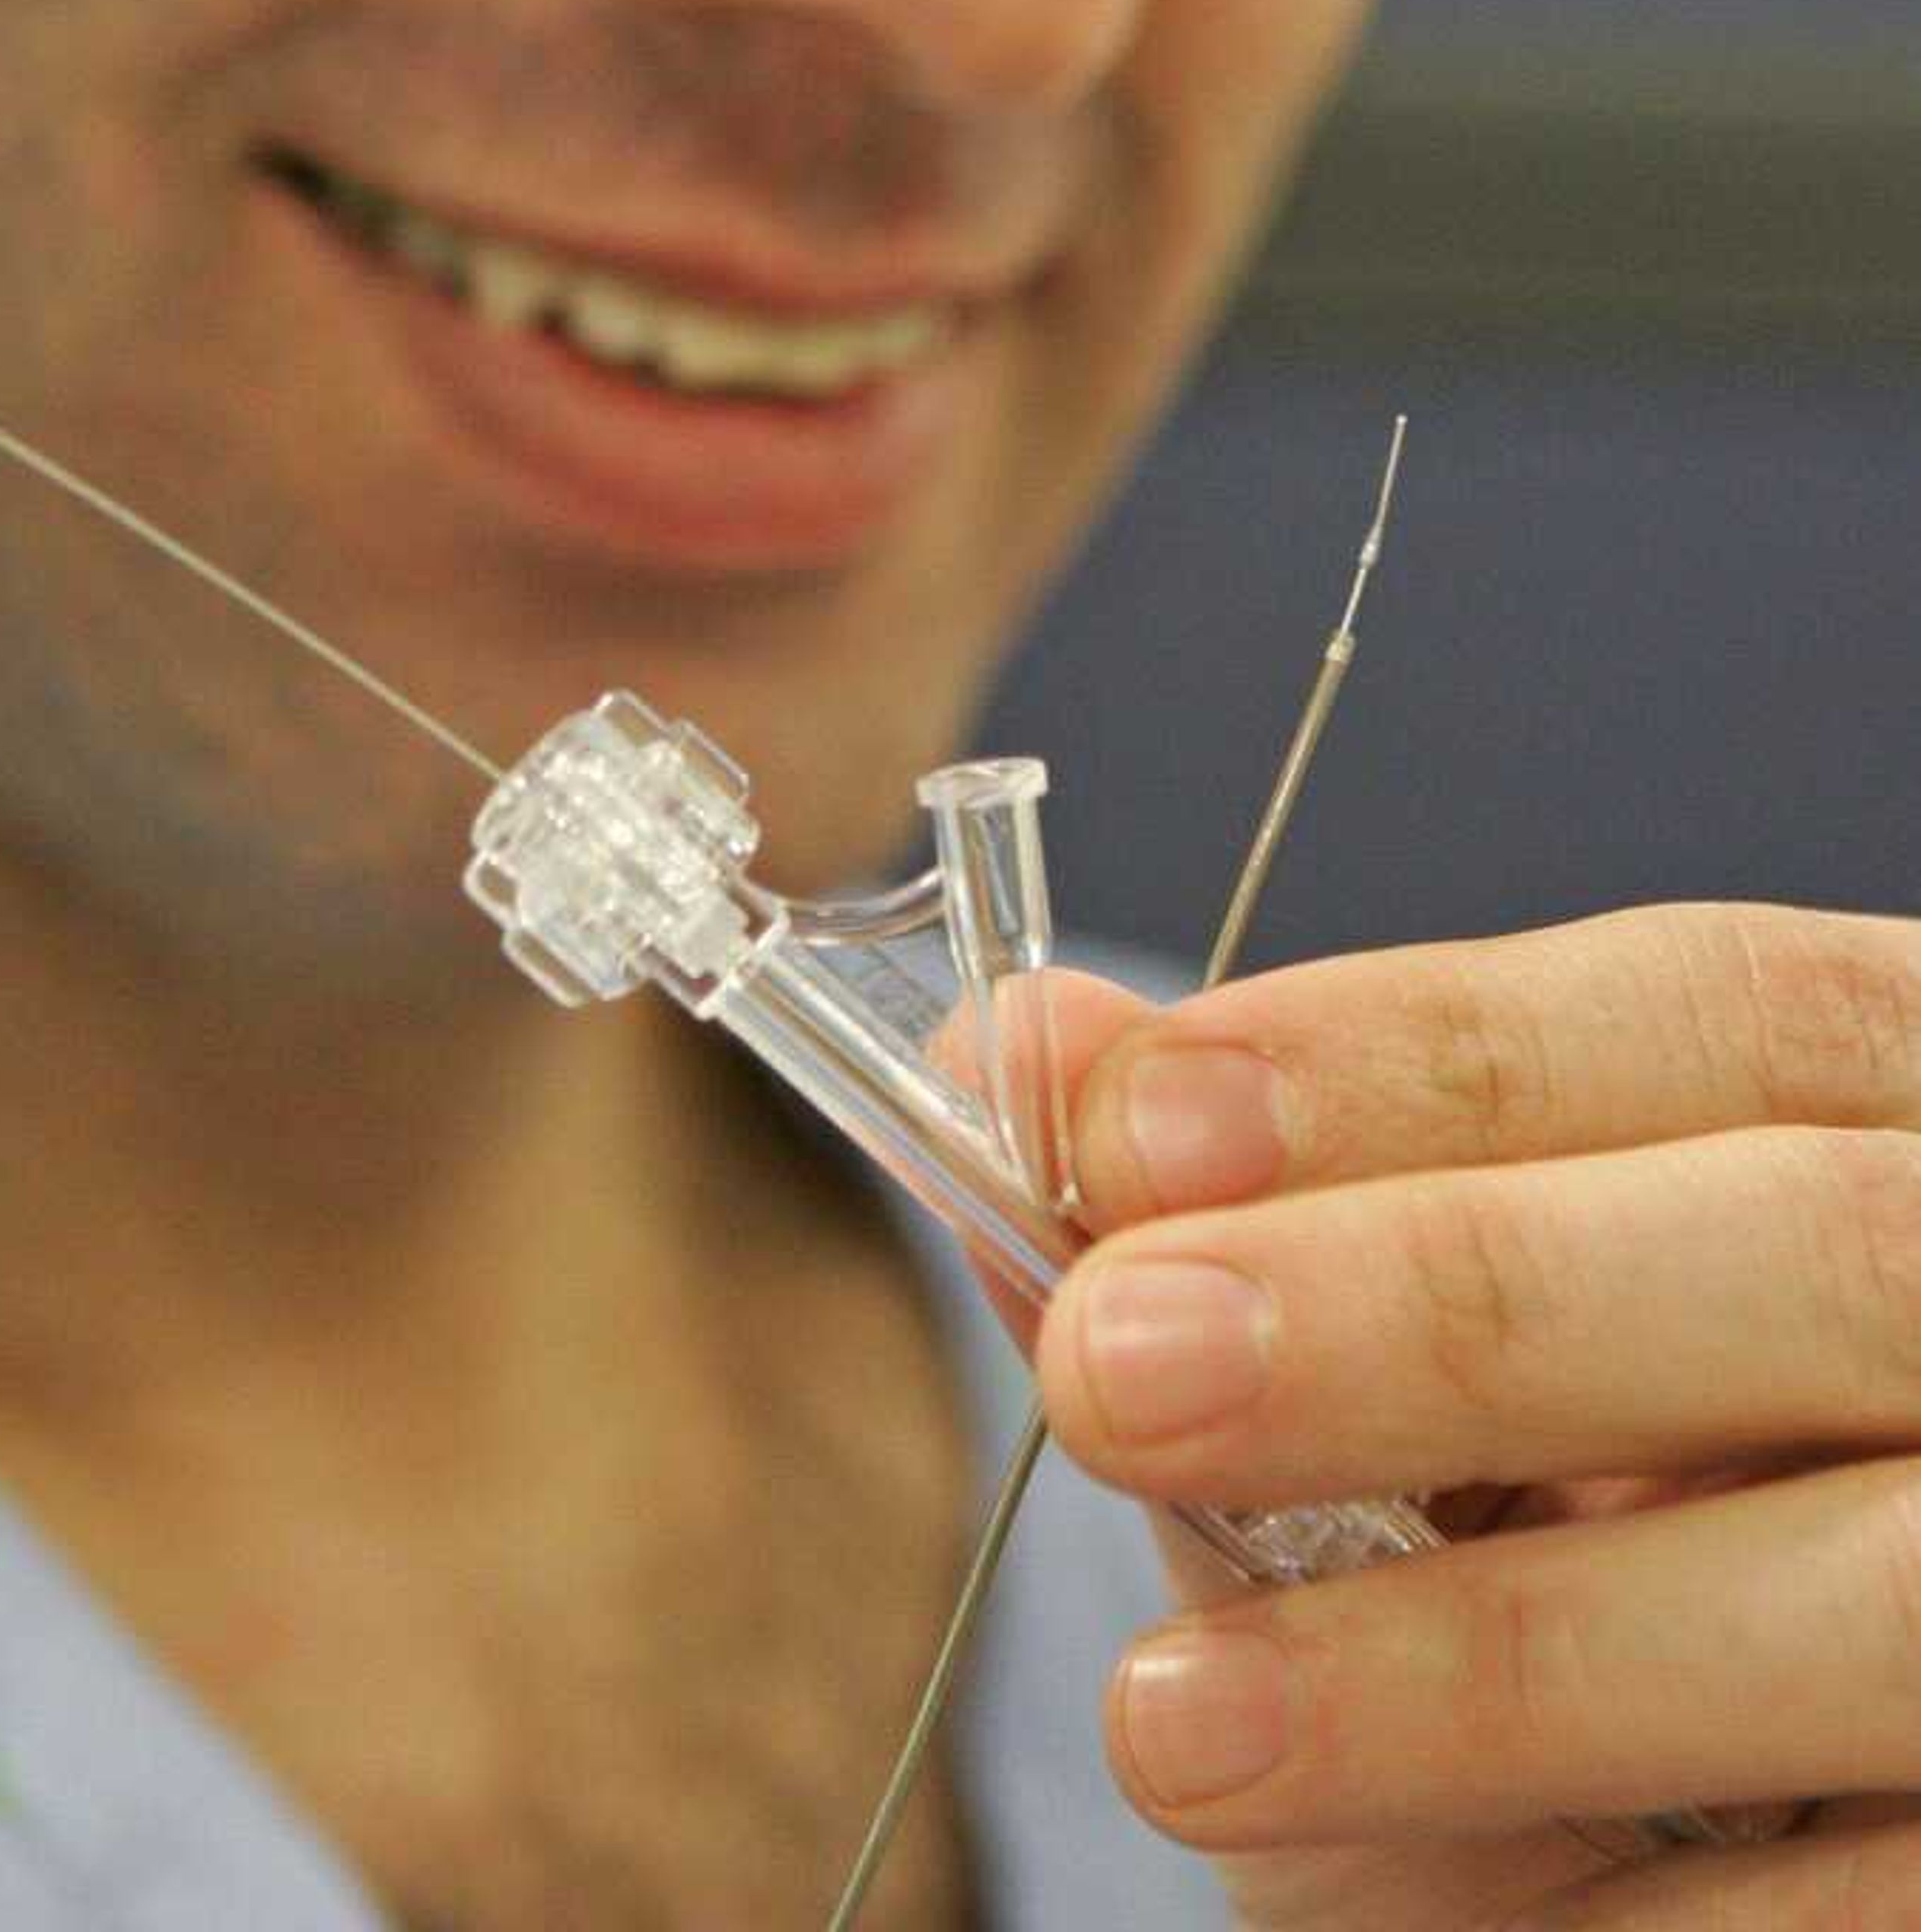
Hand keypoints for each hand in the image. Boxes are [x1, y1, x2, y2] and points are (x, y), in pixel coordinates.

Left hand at [1035, 906, 1920, 1927]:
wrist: (1722, 1884)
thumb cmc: (1580, 1594)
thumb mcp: (1412, 1408)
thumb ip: (1248, 1239)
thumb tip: (1016, 1054)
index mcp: (1907, 1133)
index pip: (1727, 1009)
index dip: (1424, 1052)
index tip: (1128, 1126)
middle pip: (1819, 1251)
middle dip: (1441, 1303)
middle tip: (1114, 1372)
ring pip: (1887, 1594)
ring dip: (1493, 1658)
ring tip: (1173, 1723)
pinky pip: (1886, 1906)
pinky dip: (1632, 1922)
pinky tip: (1401, 1910)